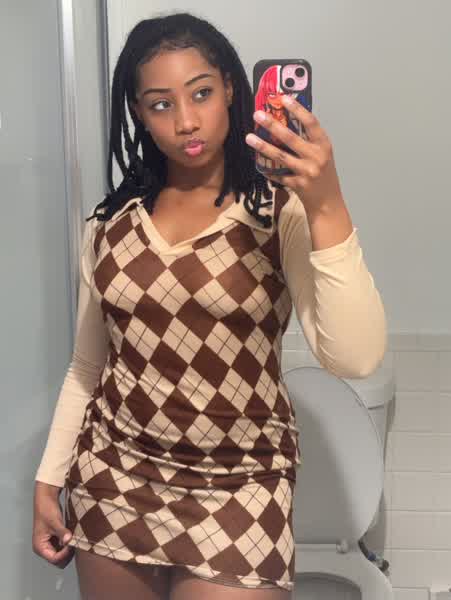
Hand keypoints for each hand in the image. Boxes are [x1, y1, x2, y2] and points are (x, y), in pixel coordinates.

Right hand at [32, 482, 73, 568]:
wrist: (46, 499)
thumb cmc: (47, 510)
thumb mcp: (55, 522)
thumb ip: (62, 533)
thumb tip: (69, 541)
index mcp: (40, 546)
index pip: (54, 559)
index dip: (64, 554)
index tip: (72, 543)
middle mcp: (43, 548)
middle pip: (58, 560)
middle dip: (67, 553)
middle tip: (75, 542)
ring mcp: (49, 544)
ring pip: (61, 555)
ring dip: (68, 549)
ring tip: (74, 538)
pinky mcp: (54, 539)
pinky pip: (63, 547)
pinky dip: (68, 544)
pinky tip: (73, 536)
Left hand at [246, 96, 344, 214]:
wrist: (328, 202)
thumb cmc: (323, 174)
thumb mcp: (321, 154)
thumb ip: (308, 140)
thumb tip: (287, 120)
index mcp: (323, 145)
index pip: (311, 122)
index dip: (297, 109)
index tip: (284, 98)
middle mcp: (316, 157)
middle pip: (291, 138)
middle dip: (272, 125)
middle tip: (258, 115)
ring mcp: (307, 172)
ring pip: (281, 156)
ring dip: (263, 146)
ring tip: (249, 137)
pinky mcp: (298, 185)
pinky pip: (278, 175)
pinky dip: (268, 170)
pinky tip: (258, 164)